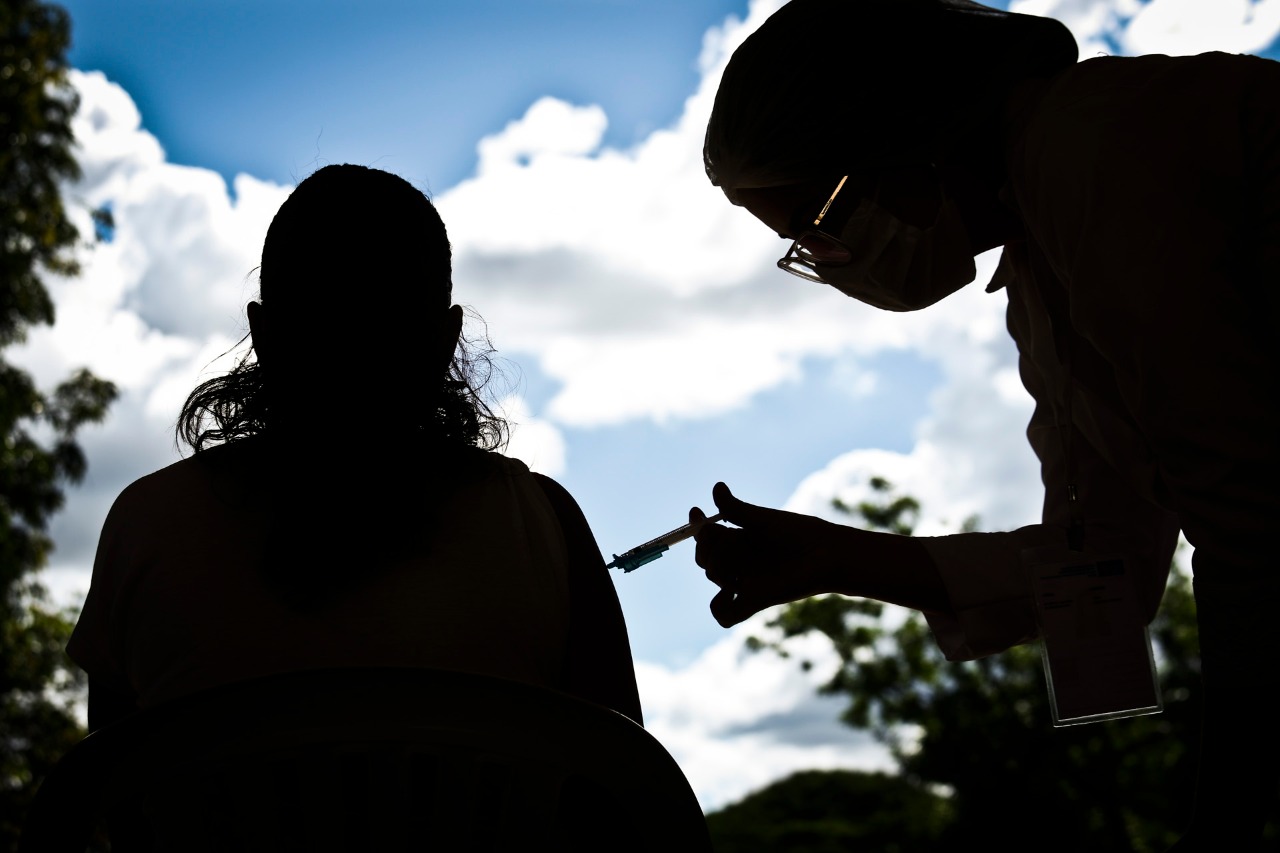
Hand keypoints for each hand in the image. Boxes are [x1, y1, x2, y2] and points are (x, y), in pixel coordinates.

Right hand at [691, 482, 848, 627]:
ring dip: (717, 562)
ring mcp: (744, 582)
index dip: (697, 526)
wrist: (827, 554)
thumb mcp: (764, 520)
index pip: (707, 536)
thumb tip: (716, 487)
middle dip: (707, 543)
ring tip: (738, 555)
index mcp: (740, 540)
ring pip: (712, 575)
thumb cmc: (800, 534)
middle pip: (705, 555)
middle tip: (726, 534)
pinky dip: (721, 606)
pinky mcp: (754, 601)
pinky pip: (724, 614)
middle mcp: (739, 562)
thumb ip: (736, 509)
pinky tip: (733, 588)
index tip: (697, 511)